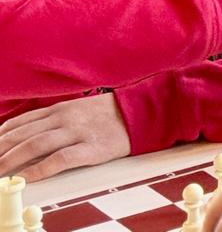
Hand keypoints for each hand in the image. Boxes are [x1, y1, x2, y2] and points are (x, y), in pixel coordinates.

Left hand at [0, 93, 130, 180]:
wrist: (142, 112)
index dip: (1, 137)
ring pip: (36, 145)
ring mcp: (78, 132)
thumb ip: (53, 119)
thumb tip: (25, 134)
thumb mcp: (78, 109)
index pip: (21, 123)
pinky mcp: (92, 147)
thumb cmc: (108, 114)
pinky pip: (60, 159)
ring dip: (11, 159)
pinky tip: (27, 177)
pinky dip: (40, 168)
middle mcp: (65, 118)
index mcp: (60, 109)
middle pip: (23, 135)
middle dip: (0, 150)